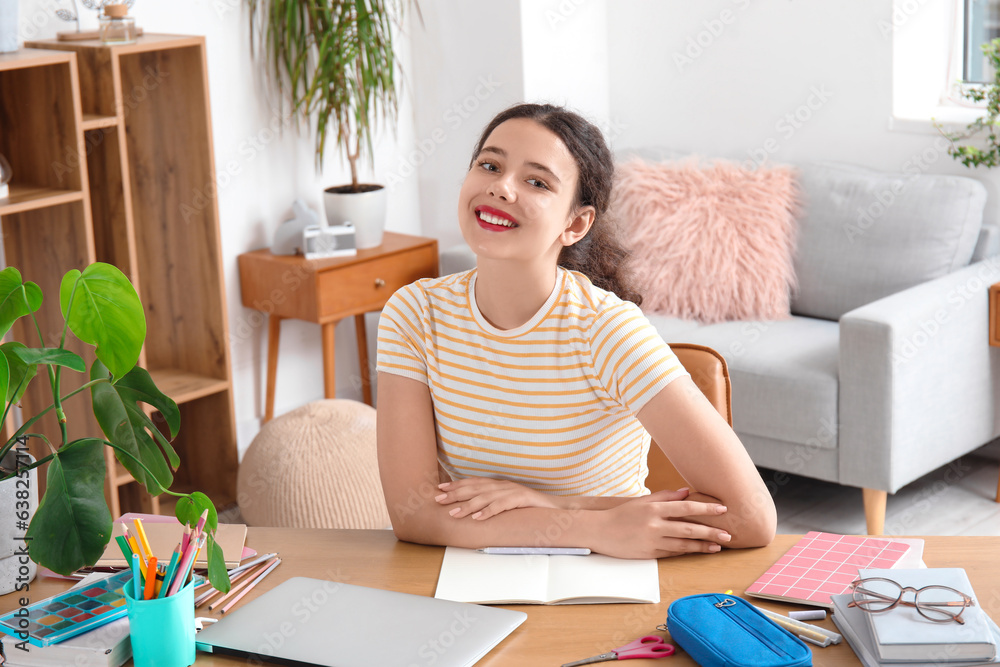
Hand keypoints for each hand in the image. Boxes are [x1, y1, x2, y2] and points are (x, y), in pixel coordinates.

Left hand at [434, 477, 559, 518]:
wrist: (556, 507)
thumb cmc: (530, 507)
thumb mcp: (508, 503)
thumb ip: (493, 503)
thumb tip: (474, 510)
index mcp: (499, 484)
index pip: (473, 482)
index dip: (456, 485)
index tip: (439, 488)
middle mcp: (503, 485)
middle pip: (475, 488)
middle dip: (455, 493)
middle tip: (438, 499)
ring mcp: (513, 490)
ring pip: (486, 497)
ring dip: (468, 505)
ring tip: (454, 513)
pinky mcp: (522, 498)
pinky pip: (502, 505)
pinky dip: (489, 511)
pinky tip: (478, 518)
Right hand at [591, 490, 731, 558]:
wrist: (599, 531)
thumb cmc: (622, 515)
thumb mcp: (642, 501)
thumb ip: (665, 496)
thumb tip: (686, 492)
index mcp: (654, 508)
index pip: (686, 507)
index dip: (706, 508)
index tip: (723, 509)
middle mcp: (655, 524)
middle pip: (689, 527)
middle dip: (711, 531)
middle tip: (728, 534)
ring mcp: (652, 540)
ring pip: (684, 543)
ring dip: (703, 545)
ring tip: (718, 546)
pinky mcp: (649, 553)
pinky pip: (673, 552)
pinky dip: (687, 551)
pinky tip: (698, 550)